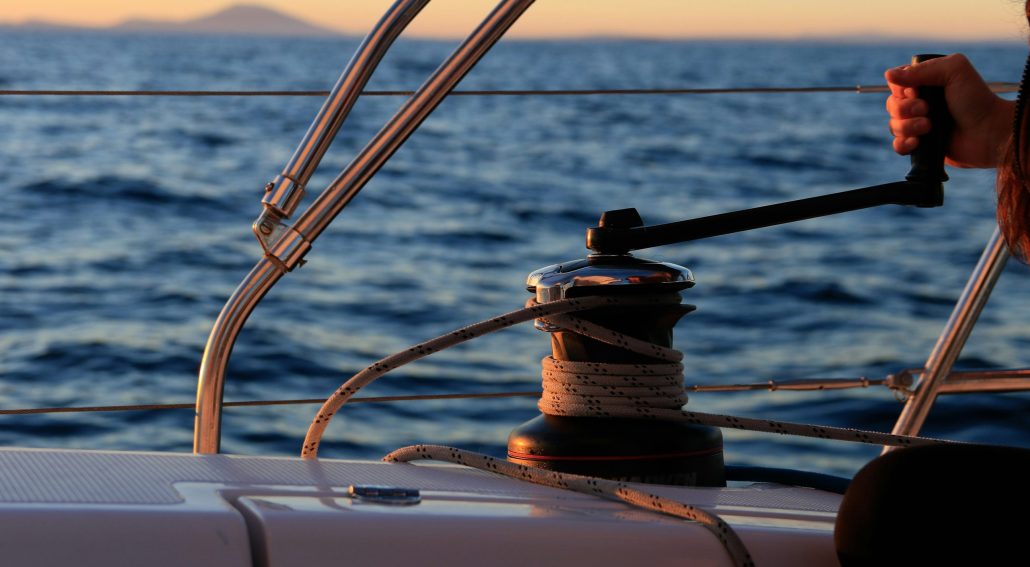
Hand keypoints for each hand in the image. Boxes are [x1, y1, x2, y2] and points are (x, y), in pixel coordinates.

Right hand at [886, 53, 1014, 168]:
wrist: (989, 133)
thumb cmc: (976, 100)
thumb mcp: (954, 71)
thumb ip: (922, 70)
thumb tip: (888, 75)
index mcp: (927, 84)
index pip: (897, 84)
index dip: (901, 89)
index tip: (917, 91)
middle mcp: (921, 104)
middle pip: (892, 105)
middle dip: (905, 109)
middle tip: (927, 110)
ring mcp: (919, 125)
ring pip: (893, 125)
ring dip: (907, 126)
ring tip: (929, 127)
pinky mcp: (920, 146)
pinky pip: (897, 145)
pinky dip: (903, 144)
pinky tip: (917, 143)